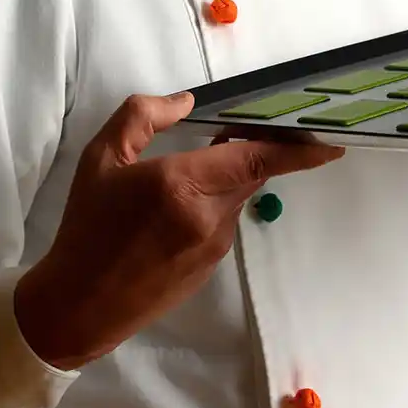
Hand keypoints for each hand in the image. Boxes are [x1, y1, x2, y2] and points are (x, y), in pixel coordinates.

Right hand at [14, 91, 342, 369]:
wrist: (77, 306)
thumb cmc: (86, 228)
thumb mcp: (101, 159)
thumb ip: (143, 117)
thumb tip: (187, 101)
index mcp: (182, 185)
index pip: (257, 158)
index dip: (299, 149)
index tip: (331, 141)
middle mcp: (207, 216)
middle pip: (254, 171)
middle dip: (255, 148)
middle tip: (237, 128)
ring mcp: (212, 246)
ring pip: (238, 196)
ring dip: (229, 176)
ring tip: (194, 165)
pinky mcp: (209, 267)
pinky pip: (224, 221)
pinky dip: (215, 202)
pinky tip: (181, 205)